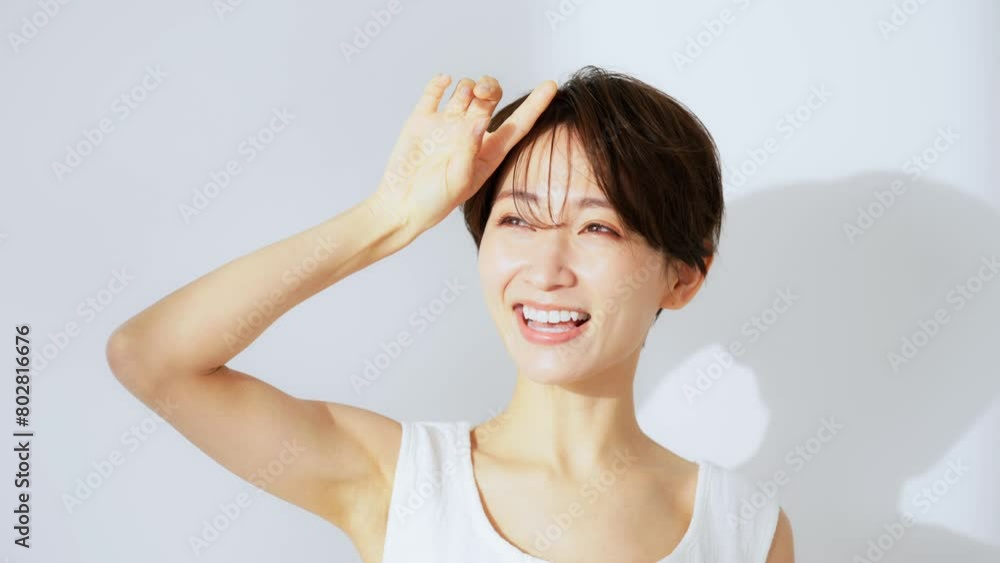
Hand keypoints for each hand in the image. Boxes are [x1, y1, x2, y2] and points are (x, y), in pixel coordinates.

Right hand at [367, 73, 556, 237]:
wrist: (399, 206)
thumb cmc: (433, 203)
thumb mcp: (457, 181)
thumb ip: (469, 150)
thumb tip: (478, 120)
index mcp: (487, 152)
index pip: (518, 124)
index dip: (536, 105)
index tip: (551, 85)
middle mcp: (470, 135)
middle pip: (490, 100)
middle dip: (490, 88)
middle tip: (480, 93)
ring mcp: (446, 125)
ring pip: (465, 91)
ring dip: (468, 86)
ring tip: (463, 96)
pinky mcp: (423, 120)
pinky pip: (435, 92)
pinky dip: (440, 83)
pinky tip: (444, 82)